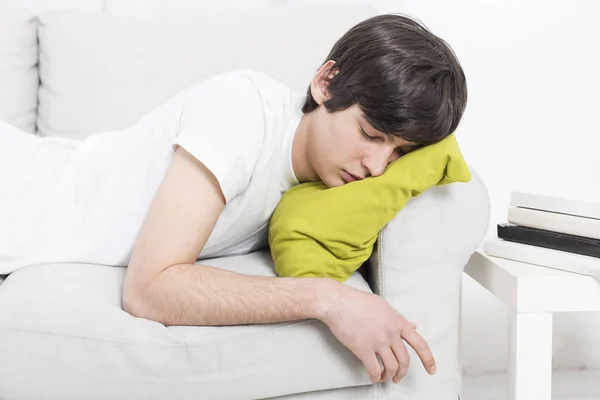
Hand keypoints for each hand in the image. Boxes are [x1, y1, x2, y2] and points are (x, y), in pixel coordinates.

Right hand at [318, 282, 435, 383]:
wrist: (337, 302)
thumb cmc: (357, 301)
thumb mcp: (383, 306)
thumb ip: (398, 318)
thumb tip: (413, 326)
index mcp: (398, 322)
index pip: (420, 343)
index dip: (428, 359)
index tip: (431, 369)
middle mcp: (390, 333)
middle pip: (405, 360)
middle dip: (402, 372)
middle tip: (398, 377)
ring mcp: (377, 341)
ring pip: (391, 367)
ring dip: (389, 376)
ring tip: (384, 377)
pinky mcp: (363, 349)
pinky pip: (374, 369)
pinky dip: (375, 377)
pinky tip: (373, 377)